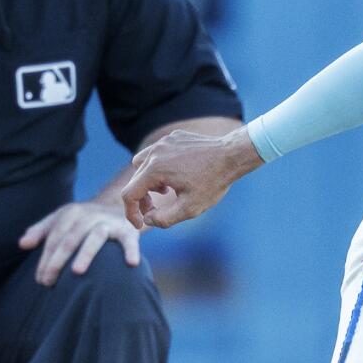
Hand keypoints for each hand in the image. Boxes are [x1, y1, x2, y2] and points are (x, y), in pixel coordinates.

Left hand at [20, 200, 141, 285]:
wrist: (120, 206)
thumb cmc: (85, 219)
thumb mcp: (61, 219)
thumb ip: (41, 231)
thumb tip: (22, 245)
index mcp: (71, 213)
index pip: (54, 238)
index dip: (45, 259)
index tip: (40, 279)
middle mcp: (89, 215)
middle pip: (69, 239)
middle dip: (57, 261)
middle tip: (48, 282)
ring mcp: (109, 222)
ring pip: (95, 237)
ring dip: (86, 254)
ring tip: (77, 272)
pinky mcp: (128, 230)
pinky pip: (129, 241)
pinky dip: (131, 251)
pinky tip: (131, 264)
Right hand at [121, 126, 262, 229]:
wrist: (233, 155)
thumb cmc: (214, 182)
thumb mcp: (190, 208)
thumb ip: (165, 219)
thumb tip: (147, 219)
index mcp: (154, 169)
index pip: (129, 194)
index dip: (131, 213)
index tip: (140, 225)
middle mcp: (154, 152)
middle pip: (134, 179)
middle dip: (141, 199)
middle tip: (154, 210)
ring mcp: (163, 142)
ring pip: (141, 164)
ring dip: (147, 180)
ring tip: (166, 190)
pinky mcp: (173, 137)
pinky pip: (157, 153)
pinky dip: (159, 167)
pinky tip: (177, 175)